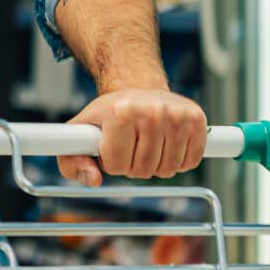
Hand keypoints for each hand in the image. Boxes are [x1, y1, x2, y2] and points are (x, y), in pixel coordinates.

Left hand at [60, 87, 207, 184]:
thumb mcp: (81, 132)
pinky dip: (178, 161)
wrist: (138, 88)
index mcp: (121, 112)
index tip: (111, 146)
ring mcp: (177, 115)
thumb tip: (94, 180)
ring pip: (168, 169)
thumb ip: (73, 162)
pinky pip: (190, 162)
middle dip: (134, 166)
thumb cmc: (110, 113)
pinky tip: (167, 144)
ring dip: (156, 165)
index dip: (112, 163)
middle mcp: (152, 111)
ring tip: (147, 145)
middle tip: (130, 146)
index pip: (118, 165)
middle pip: (144, 170)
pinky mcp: (197, 119)